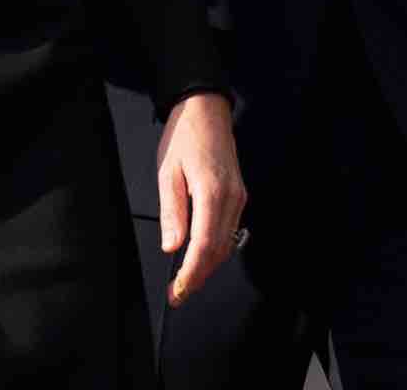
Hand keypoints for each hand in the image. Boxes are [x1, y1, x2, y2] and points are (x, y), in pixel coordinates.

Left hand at [157, 92, 246, 305]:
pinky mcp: (239, 194)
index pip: (204, 245)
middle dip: (199, 276)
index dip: (192, 273)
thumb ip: (171, 212)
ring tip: (186, 281)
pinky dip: (216, 249)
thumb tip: (172, 246)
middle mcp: (231, 198)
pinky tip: (200, 256)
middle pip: (219, 250)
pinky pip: (230, 229)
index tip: (177, 292)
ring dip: (208, 266)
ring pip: (227, 242)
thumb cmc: (183, 138)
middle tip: (177, 294)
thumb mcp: (167, 173)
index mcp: (211, 192)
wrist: (206, 111)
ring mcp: (239, 196)